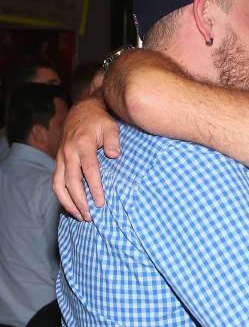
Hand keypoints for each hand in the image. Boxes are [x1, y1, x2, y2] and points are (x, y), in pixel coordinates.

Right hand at [53, 94, 119, 220]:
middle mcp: (68, 152)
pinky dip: (61, 196)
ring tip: (80, 217)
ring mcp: (61, 157)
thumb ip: (113, 140)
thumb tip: (114, 155)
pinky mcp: (58, 161)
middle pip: (71, 182)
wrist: (82, 110)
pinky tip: (71, 207)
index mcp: (82, 144)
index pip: (89, 170)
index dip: (94, 188)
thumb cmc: (99, 120)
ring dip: (67, 203)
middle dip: (80, 201)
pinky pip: (56, 182)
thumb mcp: (110, 126)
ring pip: (58, 185)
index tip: (101, 203)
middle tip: (90, 217)